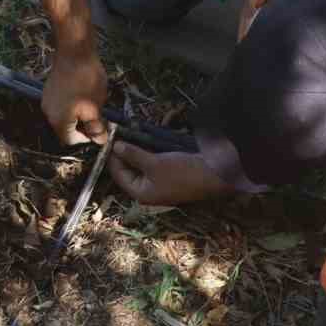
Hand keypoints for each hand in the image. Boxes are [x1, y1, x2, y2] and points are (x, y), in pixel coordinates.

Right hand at [41, 52, 108, 145]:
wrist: (74, 50)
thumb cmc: (85, 80)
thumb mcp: (95, 106)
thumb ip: (96, 127)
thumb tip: (100, 141)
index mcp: (58, 121)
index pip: (71, 140)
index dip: (87, 136)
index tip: (99, 125)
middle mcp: (48, 113)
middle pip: (66, 128)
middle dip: (82, 124)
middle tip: (97, 113)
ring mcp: (46, 100)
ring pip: (64, 116)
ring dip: (78, 113)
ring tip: (91, 101)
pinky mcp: (49, 89)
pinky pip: (61, 104)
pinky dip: (72, 103)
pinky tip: (82, 91)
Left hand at [108, 143, 222, 204]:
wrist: (216, 174)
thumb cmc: (183, 172)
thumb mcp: (155, 163)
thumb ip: (133, 155)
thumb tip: (116, 147)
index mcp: (142, 193)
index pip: (119, 175)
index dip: (113, 157)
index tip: (109, 139)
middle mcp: (149, 190)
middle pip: (130, 169)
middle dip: (125, 152)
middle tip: (119, 132)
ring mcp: (160, 182)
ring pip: (142, 164)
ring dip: (137, 149)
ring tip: (130, 132)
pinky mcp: (171, 173)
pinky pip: (154, 161)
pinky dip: (149, 150)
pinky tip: (146, 138)